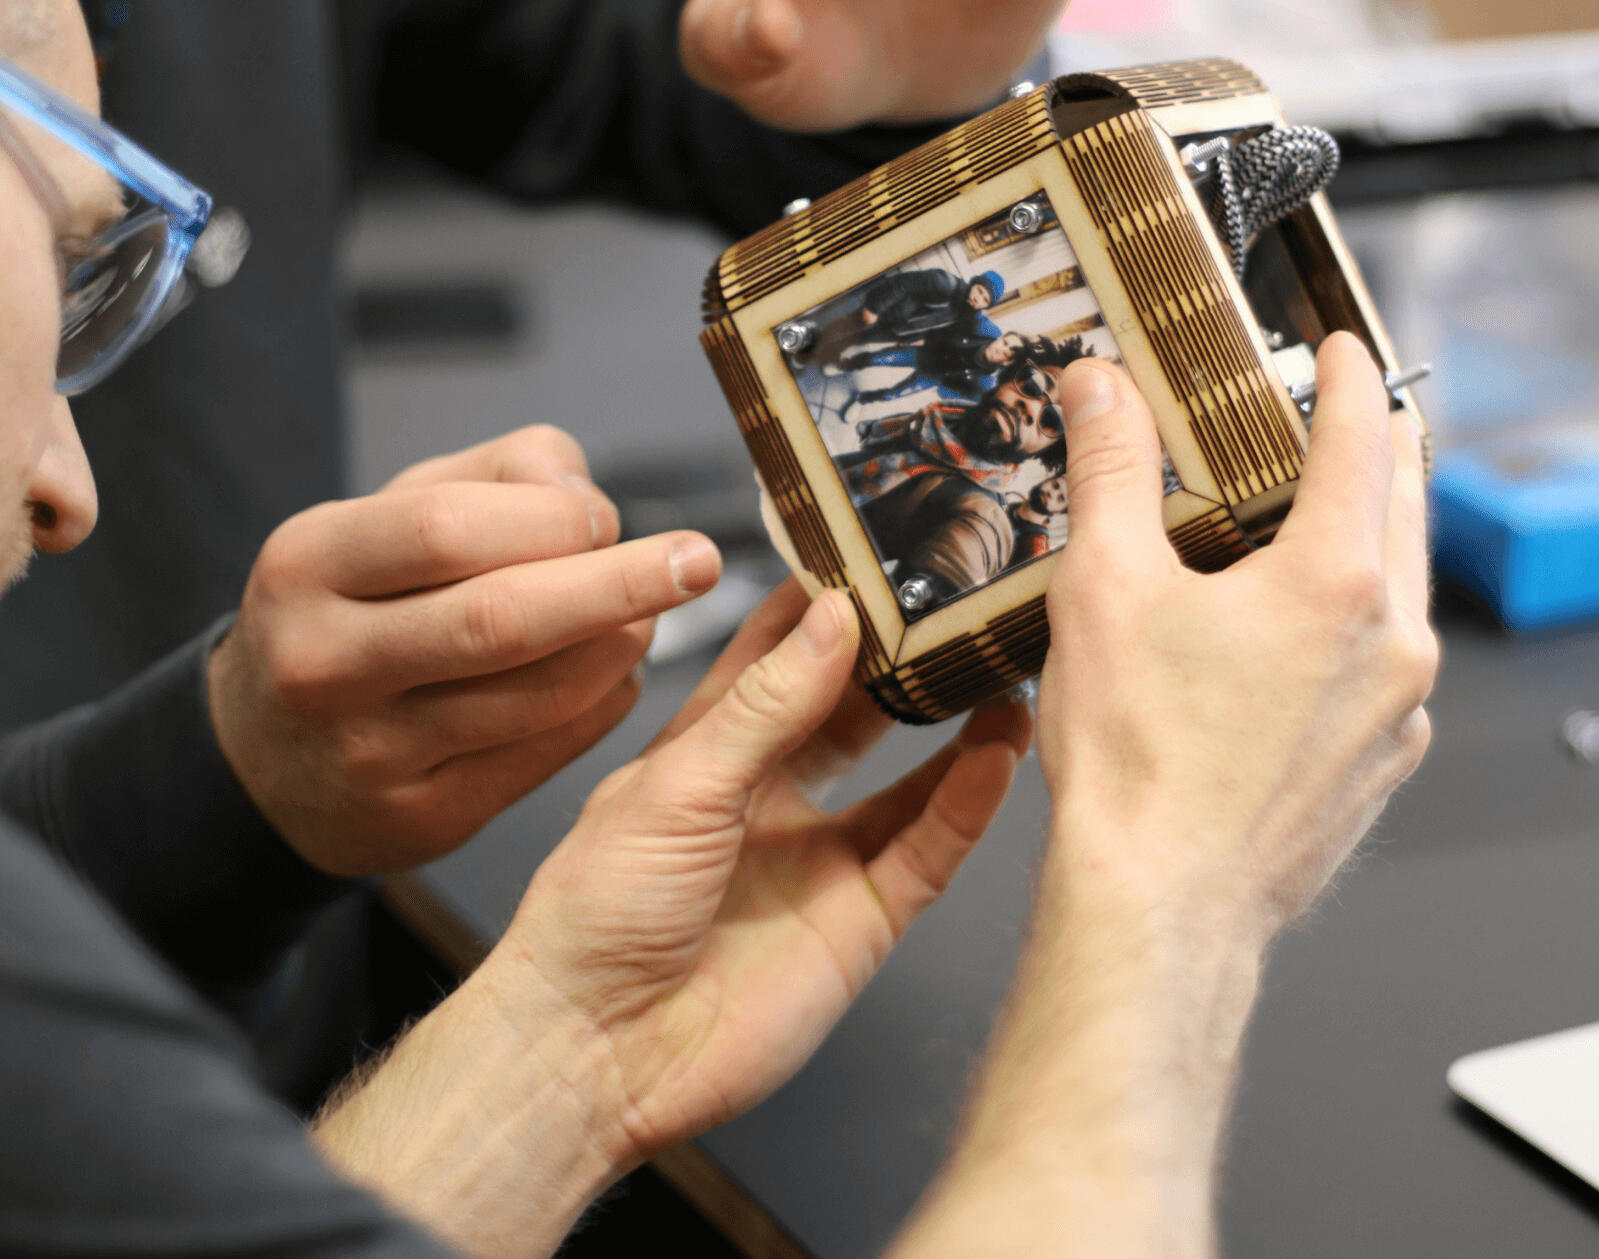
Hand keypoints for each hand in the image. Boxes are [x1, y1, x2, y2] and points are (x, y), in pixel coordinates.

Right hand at [207, 425, 722, 875]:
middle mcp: (325, 662)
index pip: (449, 531)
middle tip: (696, 562)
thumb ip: (500, 474)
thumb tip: (587, 498)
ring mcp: (370, 752)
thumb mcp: (392, 511)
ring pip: (536, 695)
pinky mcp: (420, 817)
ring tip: (648, 617)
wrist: (266, 754)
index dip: (551, 520)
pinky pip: (544, 754)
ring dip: (619, 649)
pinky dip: (600, 707)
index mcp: (309, 563)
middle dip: (619, 585)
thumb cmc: (355, 605)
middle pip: (502, 620)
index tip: (606, 516)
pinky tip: (614, 676)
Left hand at [486, 581, 1029, 1159]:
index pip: (776, 655)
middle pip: (854, 711)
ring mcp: (818, 859)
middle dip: (903, 660)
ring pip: (908, 779)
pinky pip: (927, 851)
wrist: (597, 1051)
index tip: (877, 546)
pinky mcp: (858, 921)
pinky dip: (967, 805)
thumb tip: (832, 616)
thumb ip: (766, 704)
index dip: (823, 603)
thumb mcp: (679, 784)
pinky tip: (997, 757)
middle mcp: (768, 797)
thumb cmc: (596, 914)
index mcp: (706, 750)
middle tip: (960, 602)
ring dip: (956, 730)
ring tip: (1002, 673)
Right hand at [1039, 335, 1437, 935]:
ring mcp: (1398, 711)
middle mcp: (1392, 642)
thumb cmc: (1138, 765)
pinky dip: (1347, 628)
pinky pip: (1382, 668)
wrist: (1162, 909)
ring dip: (1359, 541)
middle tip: (1325, 423)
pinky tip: (1279, 645)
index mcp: (1336, 580)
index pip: (1364, 438)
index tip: (1337, 351)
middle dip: (1371, 451)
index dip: (1346, 378)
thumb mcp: (1103, 588)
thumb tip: (1100, 388)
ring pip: (1396, 591)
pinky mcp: (1381, 765)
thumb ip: (1110, 470)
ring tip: (1294, 529)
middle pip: (1402, 506)